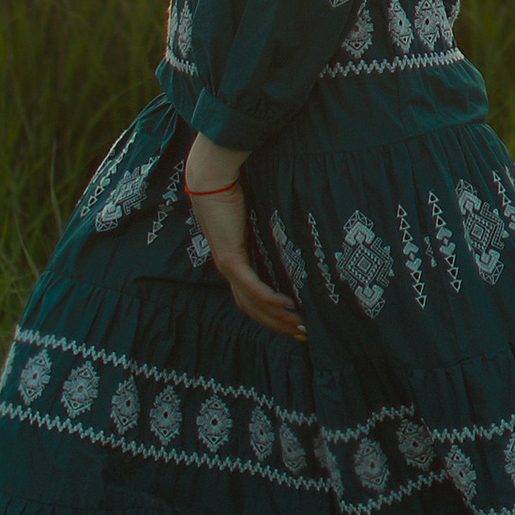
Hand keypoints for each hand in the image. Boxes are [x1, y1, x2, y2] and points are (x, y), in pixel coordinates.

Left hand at [184, 143, 303, 338]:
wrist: (212, 181)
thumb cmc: (232, 192)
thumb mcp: (254, 217)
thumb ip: (266, 230)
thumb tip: (289, 231)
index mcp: (234, 261)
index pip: (252, 297)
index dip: (271, 313)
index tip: (294, 321)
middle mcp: (230, 269)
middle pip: (253, 308)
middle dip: (278, 324)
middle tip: (302, 333)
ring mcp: (229, 266)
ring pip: (253, 303)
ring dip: (277, 317)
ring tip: (299, 325)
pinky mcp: (231, 258)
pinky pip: (252, 286)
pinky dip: (269, 299)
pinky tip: (287, 305)